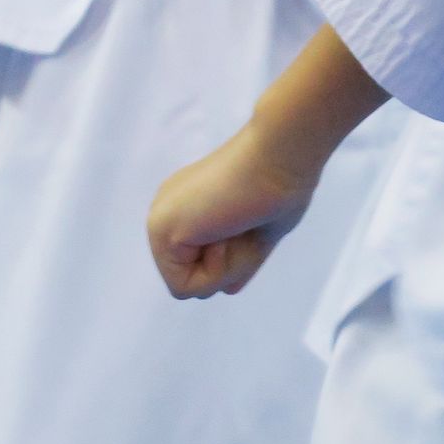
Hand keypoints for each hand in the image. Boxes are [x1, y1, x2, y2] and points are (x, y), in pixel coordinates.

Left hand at [148, 120, 320, 300]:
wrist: (283, 154)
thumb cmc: (281, 185)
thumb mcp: (259, 235)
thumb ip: (239, 261)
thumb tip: (228, 289)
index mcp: (187, 207)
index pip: (202, 267)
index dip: (235, 262)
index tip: (251, 222)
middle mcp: (167, 212)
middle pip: (193, 280)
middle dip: (230, 267)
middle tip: (247, 224)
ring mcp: (160, 220)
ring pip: (189, 287)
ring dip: (227, 267)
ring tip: (239, 224)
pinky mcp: (162, 230)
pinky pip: (186, 287)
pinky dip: (217, 271)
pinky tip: (228, 229)